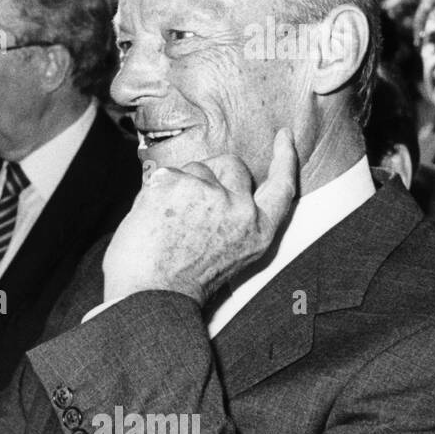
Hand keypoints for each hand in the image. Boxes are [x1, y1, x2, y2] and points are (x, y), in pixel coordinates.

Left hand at [102, 129, 298, 306]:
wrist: (150, 296)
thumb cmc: (178, 284)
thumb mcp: (226, 256)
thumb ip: (230, 222)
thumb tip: (213, 193)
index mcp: (257, 231)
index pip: (281, 187)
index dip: (284, 158)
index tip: (283, 136)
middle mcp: (240, 209)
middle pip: (231, 165)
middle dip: (210, 173)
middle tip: (187, 204)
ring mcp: (208, 193)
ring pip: (194, 167)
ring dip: (178, 185)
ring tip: (166, 222)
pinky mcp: (177, 184)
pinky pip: (164, 173)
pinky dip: (153, 191)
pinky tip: (150, 217)